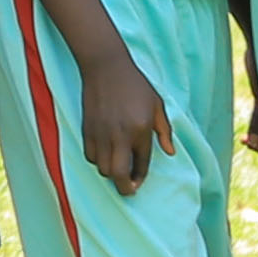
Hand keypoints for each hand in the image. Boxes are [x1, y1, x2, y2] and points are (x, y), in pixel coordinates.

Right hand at [78, 46, 174, 195]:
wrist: (106, 68)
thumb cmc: (135, 85)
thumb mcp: (157, 105)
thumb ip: (165, 131)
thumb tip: (170, 152)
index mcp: (140, 130)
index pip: (141, 164)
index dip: (140, 178)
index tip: (139, 183)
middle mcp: (120, 136)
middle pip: (118, 174)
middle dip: (124, 187)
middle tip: (128, 189)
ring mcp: (101, 134)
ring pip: (103, 168)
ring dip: (111, 173)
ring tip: (117, 168)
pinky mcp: (87, 130)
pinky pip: (90, 156)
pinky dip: (97, 160)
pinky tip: (104, 155)